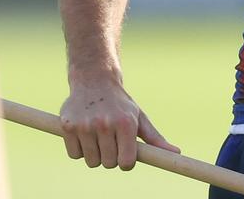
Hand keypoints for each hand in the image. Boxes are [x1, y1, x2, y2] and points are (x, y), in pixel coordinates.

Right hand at [59, 82, 179, 170]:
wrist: (94, 80)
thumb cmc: (120, 104)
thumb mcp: (139, 117)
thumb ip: (155, 139)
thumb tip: (176, 153)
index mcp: (125, 123)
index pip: (126, 163)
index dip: (125, 161)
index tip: (123, 152)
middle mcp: (105, 124)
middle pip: (108, 164)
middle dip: (110, 156)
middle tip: (109, 139)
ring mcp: (85, 125)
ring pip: (91, 161)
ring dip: (94, 154)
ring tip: (96, 136)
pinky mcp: (67, 126)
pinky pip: (74, 154)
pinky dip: (78, 149)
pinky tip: (83, 133)